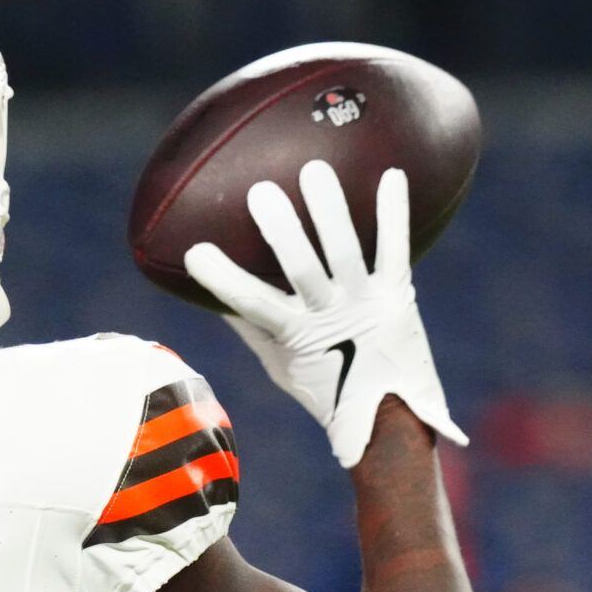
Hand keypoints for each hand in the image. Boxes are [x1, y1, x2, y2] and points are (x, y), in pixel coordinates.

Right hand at [183, 161, 467, 469]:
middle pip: (303, 269)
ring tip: (314, 171)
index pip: (252, 304)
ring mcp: (366, 304)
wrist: (389, 420)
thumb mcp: (280, 365)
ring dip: (331, 211)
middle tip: (261, 192)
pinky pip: (395, 249)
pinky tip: (392, 174)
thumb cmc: (325, 391)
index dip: (223, 280)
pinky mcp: (398, 295)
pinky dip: (393, 214)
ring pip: (347, 252)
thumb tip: (215, 296)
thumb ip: (251, 328)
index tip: (194, 252)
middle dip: (282, 231)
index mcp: (295, 335)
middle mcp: (331, 316)